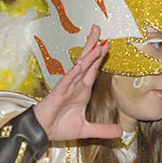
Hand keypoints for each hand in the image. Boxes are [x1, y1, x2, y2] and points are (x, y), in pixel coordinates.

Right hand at [33, 24, 121, 141]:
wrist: (41, 133)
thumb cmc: (58, 127)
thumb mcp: (86, 129)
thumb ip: (102, 130)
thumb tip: (120, 133)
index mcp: (82, 91)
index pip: (93, 70)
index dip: (100, 56)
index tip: (108, 43)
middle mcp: (75, 86)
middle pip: (86, 62)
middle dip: (92, 45)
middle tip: (98, 28)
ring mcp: (66, 88)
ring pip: (78, 68)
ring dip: (88, 56)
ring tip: (96, 43)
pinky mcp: (57, 94)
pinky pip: (66, 82)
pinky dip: (73, 74)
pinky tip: (80, 65)